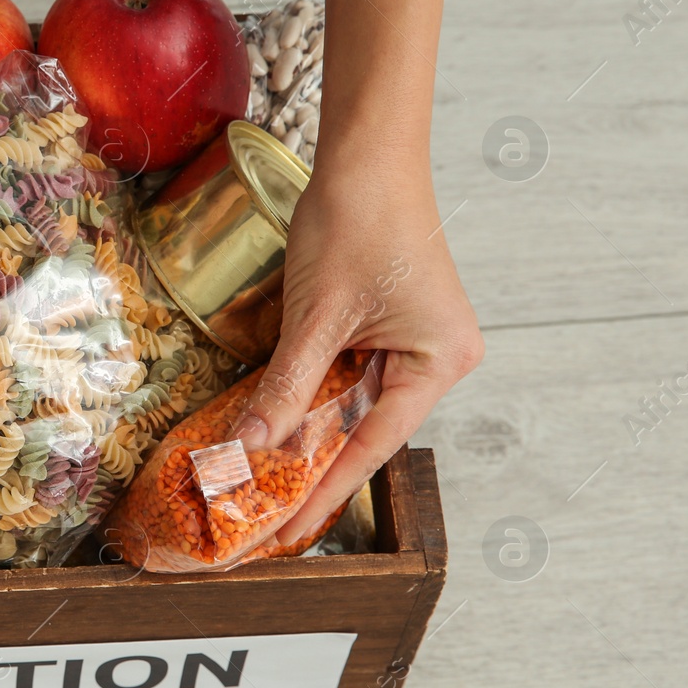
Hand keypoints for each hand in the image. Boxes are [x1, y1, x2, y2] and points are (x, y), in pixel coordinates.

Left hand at [230, 142, 482, 544]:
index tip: (291, 531)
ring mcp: (417, 342)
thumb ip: (286, 386)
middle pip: (366, 428)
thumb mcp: (315, 315)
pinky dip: (316, 397)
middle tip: (268, 515)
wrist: (367, 155)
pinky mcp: (392, 326)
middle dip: (314, 468)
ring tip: (266, 482)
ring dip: (311, 433)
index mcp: (438, 362)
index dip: (327, 491)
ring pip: (354, 403)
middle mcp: (438, 359)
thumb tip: (250, 447)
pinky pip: (352, 375)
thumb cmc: (357, 221)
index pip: (372, 445)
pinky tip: (281, 424)